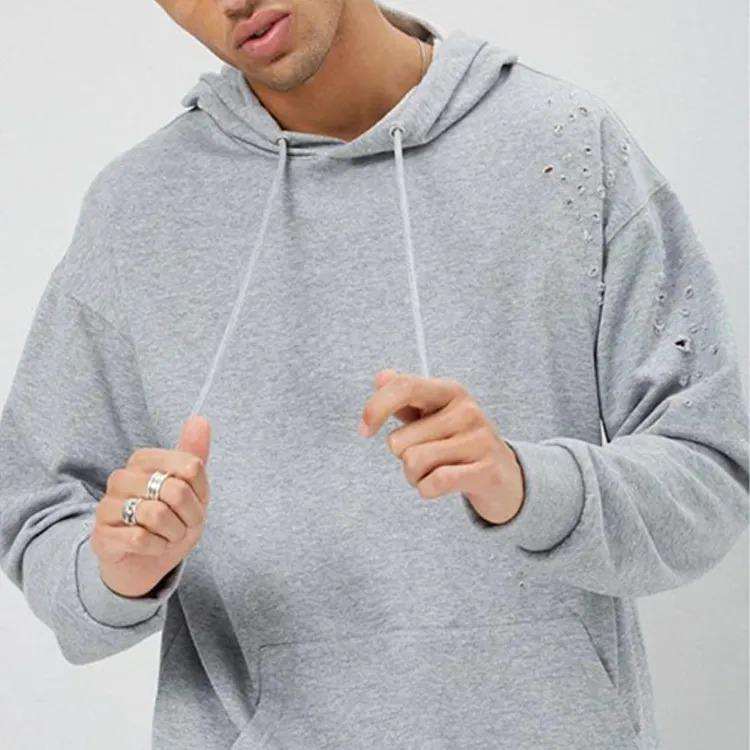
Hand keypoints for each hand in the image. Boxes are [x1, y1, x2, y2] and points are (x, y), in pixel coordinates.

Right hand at [90, 415, 210, 597]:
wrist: (147, 561)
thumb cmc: (171, 520)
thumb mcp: (191, 489)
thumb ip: (194, 454)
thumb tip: (200, 419)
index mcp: (143, 460)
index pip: (190, 467)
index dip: (202, 493)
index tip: (195, 503)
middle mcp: (121, 477)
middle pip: (176, 491)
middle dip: (190, 516)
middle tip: (183, 524)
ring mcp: (107, 506)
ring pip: (157, 515)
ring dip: (173, 533)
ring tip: (167, 535)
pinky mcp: (101, 536)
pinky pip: (141, 539)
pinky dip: (157, 547)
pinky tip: (152, 547)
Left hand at [358, 369, 524, 524]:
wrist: (503, 475)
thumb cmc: (458, 441)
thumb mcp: (433, 415)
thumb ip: (405, 397)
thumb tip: (381, 377)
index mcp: (450, 391)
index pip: (404, 387)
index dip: (376, 408)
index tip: (364, 430)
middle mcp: (467, 410)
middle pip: (400, 440)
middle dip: (402, 457)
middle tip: (425, 457)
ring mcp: (479, 440)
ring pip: (413, 463)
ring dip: (414, 476)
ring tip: (434, 471)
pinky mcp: (486, 470)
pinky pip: (433, 483)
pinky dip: (426, 489)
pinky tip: (440, 484)